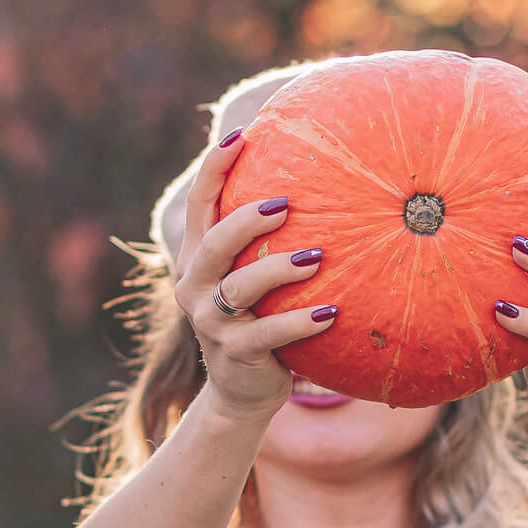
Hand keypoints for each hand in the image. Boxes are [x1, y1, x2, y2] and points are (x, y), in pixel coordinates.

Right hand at [172, 129, 333, 424]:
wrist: (240, 392)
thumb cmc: (259, 320)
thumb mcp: (254, 278)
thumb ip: (269, 241)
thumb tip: (332, 184)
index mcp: (197, 259)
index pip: (200, 205)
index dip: (214, 169)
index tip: (241, 134)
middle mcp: (194, 286)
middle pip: (213, 243)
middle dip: (246, 220)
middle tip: (286, 203)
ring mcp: (211, 322)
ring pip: (238, 288)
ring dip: (277, 270)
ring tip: (317, 258)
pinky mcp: (235, 353)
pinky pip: (267, 334)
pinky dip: (298, 322)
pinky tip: (331, 314)